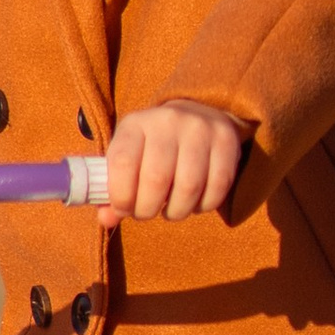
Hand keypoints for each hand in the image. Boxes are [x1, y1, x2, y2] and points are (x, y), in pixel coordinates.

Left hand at [101, 101, 247, 226]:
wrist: (197, 114)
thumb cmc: (152, 146)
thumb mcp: (128, 156)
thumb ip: (112, 188)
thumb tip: (107, 220)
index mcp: (136, 123)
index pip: (123, 164)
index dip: (121, 197)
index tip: (123, 209)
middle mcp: (168, 121)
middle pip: (156, 180)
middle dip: (147, 209)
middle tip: (146, 213)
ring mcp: (200, 129)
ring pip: (188, 188)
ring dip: (176, 211)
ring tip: (170, 209)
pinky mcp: (227, 141)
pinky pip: (216, 189)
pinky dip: (203, 206)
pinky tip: (194, 202)